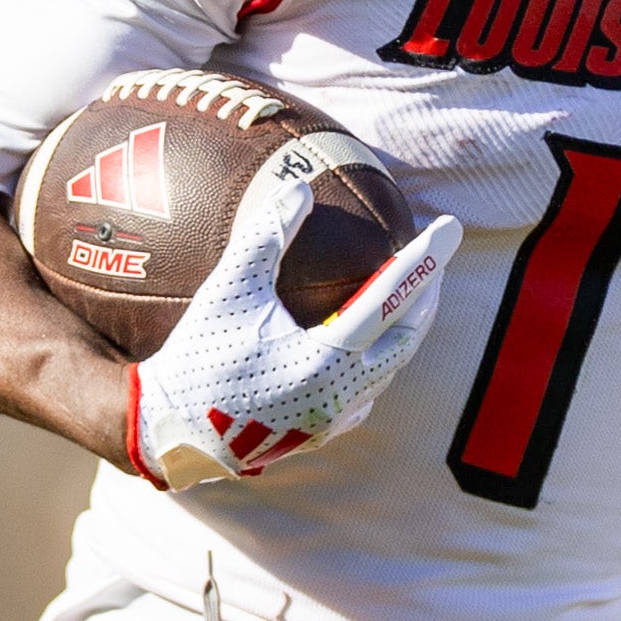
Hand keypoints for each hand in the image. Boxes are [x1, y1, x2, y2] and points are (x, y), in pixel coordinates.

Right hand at [133, 164, 461, 487]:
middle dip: (426, 297)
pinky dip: (375, 369)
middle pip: (406, 339)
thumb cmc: (198, 357)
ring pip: (389, 370)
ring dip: (404, 332)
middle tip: (435, 263)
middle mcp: (338, 393)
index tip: (449, 228)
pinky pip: (363, 399)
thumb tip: (300, 185)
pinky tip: (370, 355)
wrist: (171, 432)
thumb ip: (266, 236)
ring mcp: (331, 419)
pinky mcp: (318, 435)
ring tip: (410, 300)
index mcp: (324, 358)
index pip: (390, 298)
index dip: (423, 259)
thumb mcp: (229, 290)